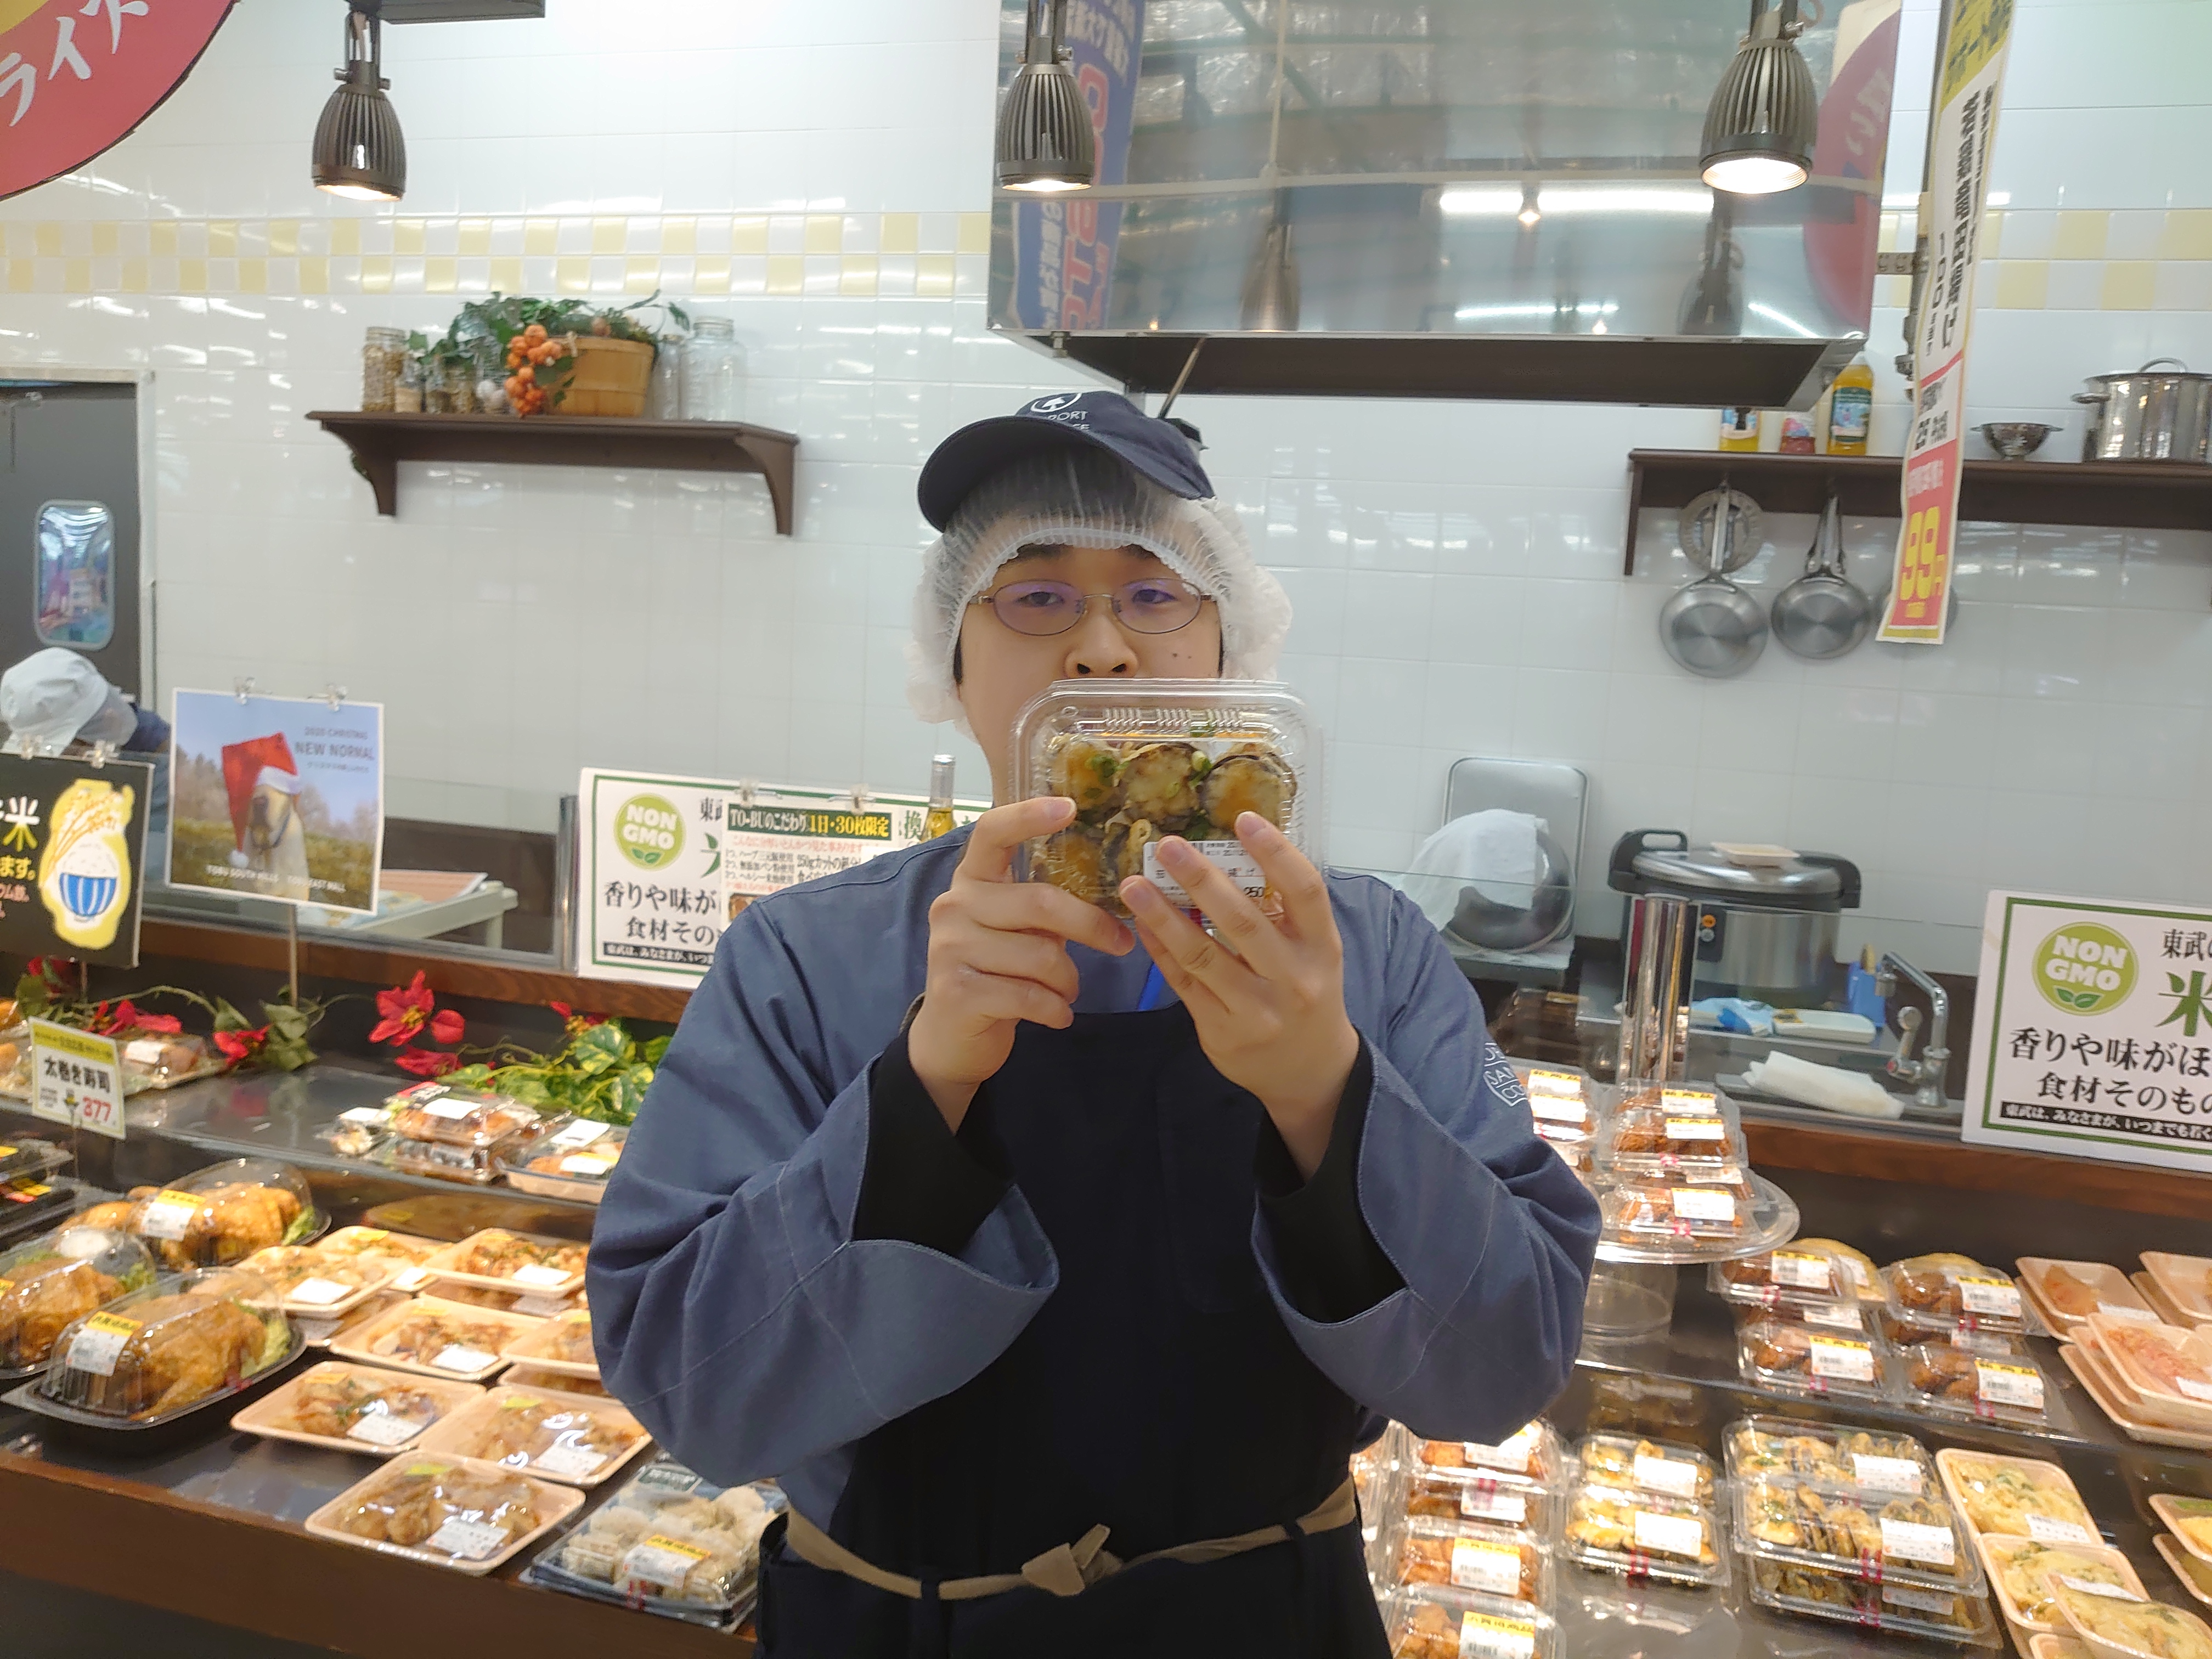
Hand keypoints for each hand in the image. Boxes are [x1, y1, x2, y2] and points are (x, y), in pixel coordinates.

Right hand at [908, 796, 1132, 1130]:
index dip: (1029, 816)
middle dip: (1090, 925)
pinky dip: (1054, 1008)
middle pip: (1039, 901)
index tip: (1070, 807)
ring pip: (1040, 955)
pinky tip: (1057, 1014)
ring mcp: (951, 948)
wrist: (950, 1036)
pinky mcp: (957, 991)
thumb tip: (1116, 891)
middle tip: (1120, 943)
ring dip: (1069, 979)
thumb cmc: (995, 971)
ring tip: (1067, 990)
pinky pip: (1027, 995)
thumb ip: (1043, 906)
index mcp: (971, 880)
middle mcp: (954, 906)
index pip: (992, 832)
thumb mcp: (1014, 929)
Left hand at [1119, 815, 1358, 1179]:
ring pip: (1202, 955)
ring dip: (1163, 916)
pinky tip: (1141, 924)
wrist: (1310, 1071)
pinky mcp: (1222, 1031)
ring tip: (1133, 885)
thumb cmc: (1307, 992)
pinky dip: (1160, 950)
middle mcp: (1292, 979)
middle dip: (1200, 879)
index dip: (1277, 852)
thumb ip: (1283, 911)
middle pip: (1242, 921)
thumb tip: (1229, 853)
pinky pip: (1184, 983)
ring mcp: (1256, 1010)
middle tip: (1166, 845)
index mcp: (1321, 947)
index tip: (1244, 819)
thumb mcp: (1313, 951)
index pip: (1305, 891)